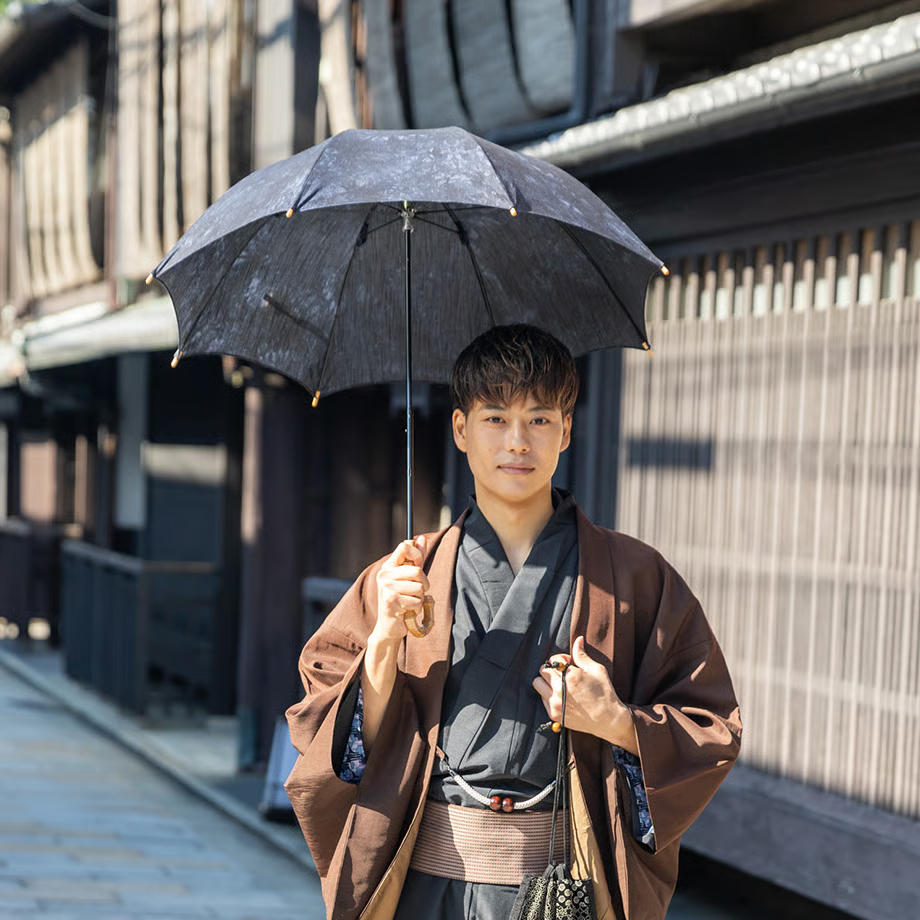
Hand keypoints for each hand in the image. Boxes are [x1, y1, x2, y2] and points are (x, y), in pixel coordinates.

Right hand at [372, 536, 429, 644]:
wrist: (389, 627)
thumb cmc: (402, 599)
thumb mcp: (409, 577)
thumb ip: (416, 559)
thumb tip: (422, 538)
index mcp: (388, 566)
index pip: (404, 547)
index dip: (417, 555)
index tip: (419, 566)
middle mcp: (384, 575)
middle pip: (417, 570)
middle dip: (424, 583)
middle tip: (418, 591)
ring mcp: (386, 588)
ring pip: (419, 587)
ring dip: (420, 598)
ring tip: (410, 602)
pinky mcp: (391, 602)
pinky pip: (417, 601)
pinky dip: (417, 608)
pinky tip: (407, 610)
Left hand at [533, 636, 638, 754]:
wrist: (608, 720)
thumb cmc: (604, 693)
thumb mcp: (596, 670)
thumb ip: (582, 655)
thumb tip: (578, 639)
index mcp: (570, 676)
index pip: (554, 659)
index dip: (562, 659)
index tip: (570, 664)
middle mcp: (559, 690)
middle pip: (542, 670)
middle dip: (551, 669)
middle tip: (563, 673)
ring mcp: (555, 703)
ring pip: (538, 684)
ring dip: (546, 681)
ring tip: (559, 684)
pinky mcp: (554, 714)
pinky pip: (542, 699)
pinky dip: (548, 694)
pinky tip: (561, 695)